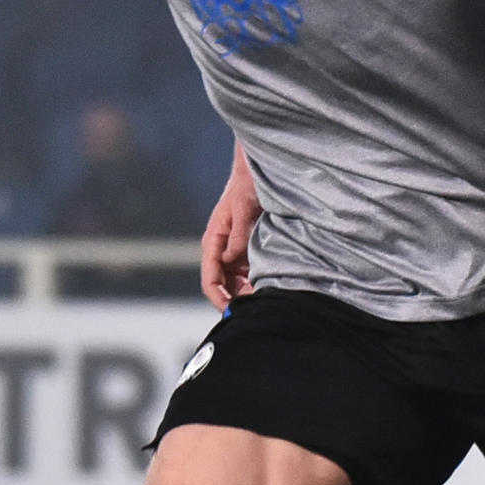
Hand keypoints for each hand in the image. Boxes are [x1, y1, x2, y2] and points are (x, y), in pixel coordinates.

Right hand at [199, 144, 258, 308]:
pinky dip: (259, 284)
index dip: (219, 298)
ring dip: (249, 294)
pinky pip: (250, 274)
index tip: (233, 312)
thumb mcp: (243, 208)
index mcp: (213, 242)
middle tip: (259, 311)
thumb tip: (230, 260)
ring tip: (269, 303)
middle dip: (237, 301)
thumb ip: (238, 235)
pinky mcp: (248, 252)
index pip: (211, 278)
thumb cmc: (247, 186)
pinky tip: (274, 288)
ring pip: (237, 284)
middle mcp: (221, 251)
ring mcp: (235, 253)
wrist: (257, 173)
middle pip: (224, 286)